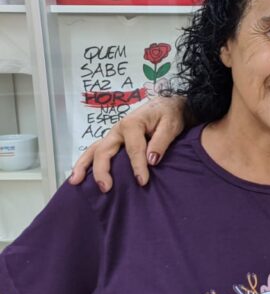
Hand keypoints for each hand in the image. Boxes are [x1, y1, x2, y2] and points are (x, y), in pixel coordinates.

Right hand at [67, 95, 186, 190]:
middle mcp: (117, 129)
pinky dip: (86, 163)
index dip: (138, 166)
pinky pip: (96, 152)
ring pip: (93, 150)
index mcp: (132, 124)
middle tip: (106, 188)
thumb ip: (161, 142)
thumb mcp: (171, 125)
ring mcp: (112, 136)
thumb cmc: (169, 115)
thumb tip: (151, 160)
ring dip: (83, 166)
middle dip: (102, 170)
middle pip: (104, 151)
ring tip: (75, 182)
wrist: (167, 105)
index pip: (133, 149)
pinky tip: (79, 177)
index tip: (142, 182)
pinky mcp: (113, 141)